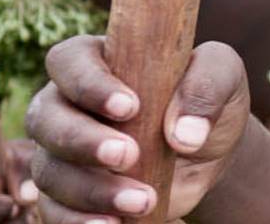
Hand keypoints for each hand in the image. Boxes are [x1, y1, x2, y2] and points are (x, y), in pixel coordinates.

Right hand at [24, 36, 249, 221]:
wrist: (211, 154)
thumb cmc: (208, 100)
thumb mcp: (223, 76)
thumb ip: (207, 86)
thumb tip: (184, 135)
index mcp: (97, 61)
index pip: (68, 61)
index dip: (89, 84)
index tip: (130, 107)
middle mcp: (68, 104)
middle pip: (45, 118)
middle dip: (83, 140)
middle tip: (129, 155)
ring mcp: (62, 152)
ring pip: (49, 170)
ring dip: (91, 189)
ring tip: (143, 200)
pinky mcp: (67, 194)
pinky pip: (54, 210)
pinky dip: (78, 221)